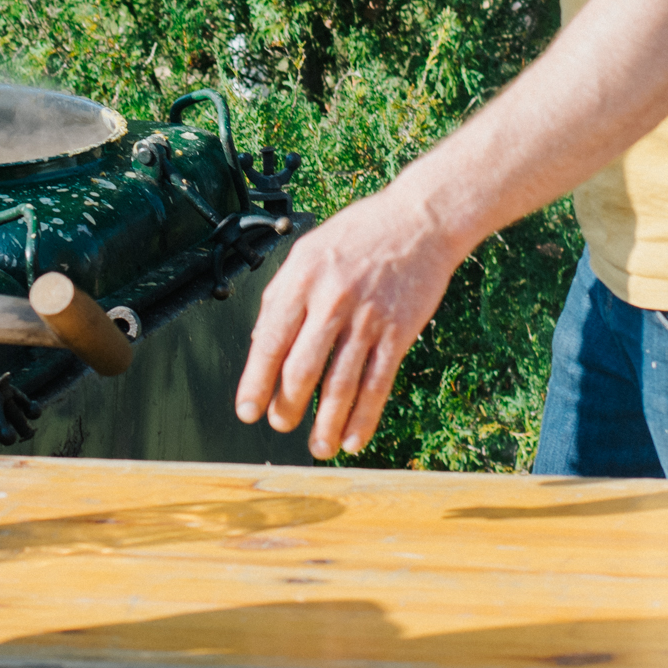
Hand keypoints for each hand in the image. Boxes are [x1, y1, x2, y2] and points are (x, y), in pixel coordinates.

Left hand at [233, 183, 471, 457]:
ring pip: (342, 385)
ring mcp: (368, 318)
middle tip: (280, 423)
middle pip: (303, 368)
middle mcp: (333, 300)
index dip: (256, 382)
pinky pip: (378, 383)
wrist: (419, 221)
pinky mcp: (399, 332)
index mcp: (302, 279)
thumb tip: (262, 344)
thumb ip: (282, 296)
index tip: (248, 411)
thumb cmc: (358, 235)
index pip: (271, 341)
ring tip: (318, 447)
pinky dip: (365, 417)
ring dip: (327, 423)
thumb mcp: (307, 252)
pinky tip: (354, 438)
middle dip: (288, 406)